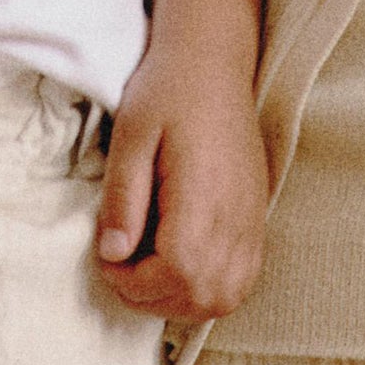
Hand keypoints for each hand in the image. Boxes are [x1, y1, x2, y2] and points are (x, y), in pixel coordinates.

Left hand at [95, 46, 266, 324]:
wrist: (214, 64)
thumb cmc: (167, 92)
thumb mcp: (131, 135)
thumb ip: (122, 197)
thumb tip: (113, 254)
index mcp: (203, 196)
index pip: (176, 274)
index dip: (134, 282)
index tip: (109, 259)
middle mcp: (235, 219)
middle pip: (200, 297)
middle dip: (153, 297)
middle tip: (124, 269)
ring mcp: (251, 225)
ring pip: (222, 299)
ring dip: (180, 301)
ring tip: (150, 272)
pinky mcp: (255, 225)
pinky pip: (239, 284)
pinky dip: (207, 291)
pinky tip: (180, 269)